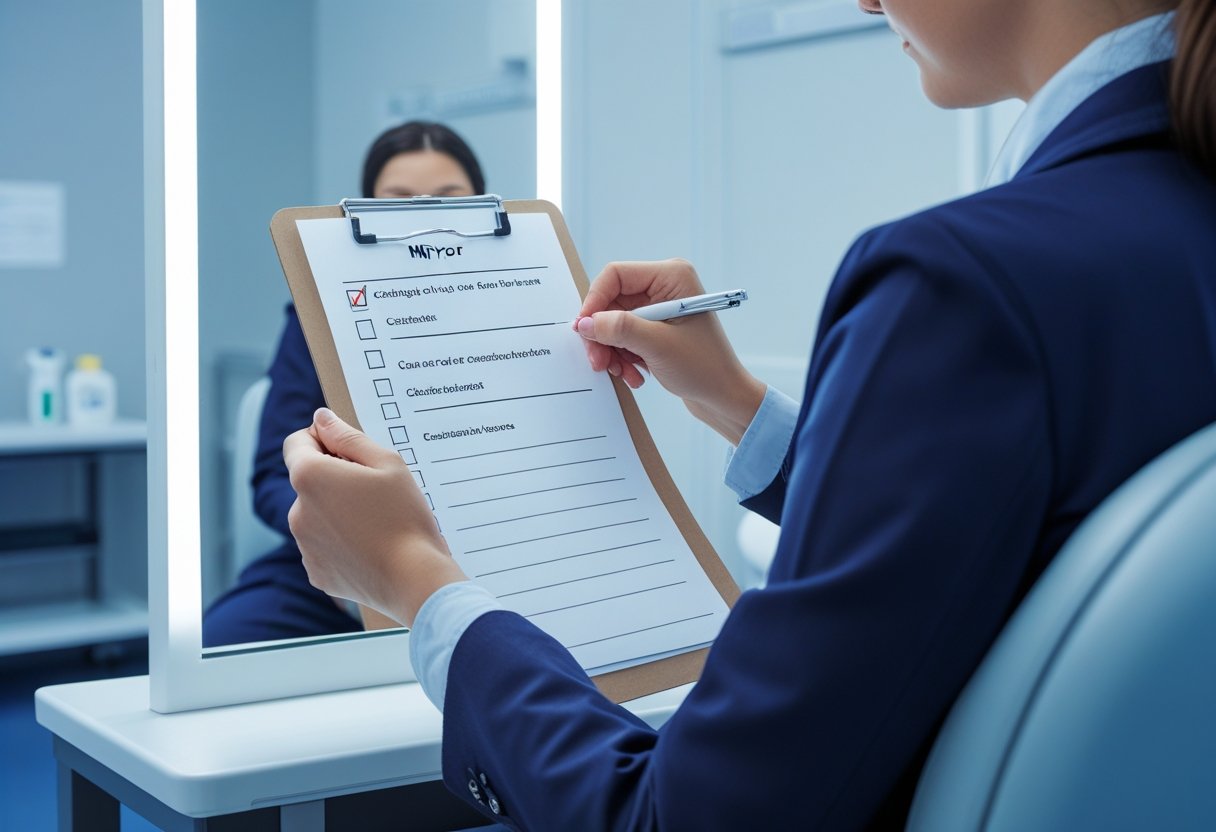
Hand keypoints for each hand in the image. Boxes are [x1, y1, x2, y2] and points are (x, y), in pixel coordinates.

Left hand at [283, 408, 466, 626]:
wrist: (415, 579)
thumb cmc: (405, 516)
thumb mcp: (387, 463)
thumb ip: (348, 436)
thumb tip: (321, 419)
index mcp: (310, 477)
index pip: (296, 443)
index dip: (322, 439)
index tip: (350, 450)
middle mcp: (297, 511)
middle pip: (310, 481)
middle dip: (336, 478)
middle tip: (378, 491)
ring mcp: (304, 546)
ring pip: (317, 514)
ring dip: (339, 511)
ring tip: (378, 522)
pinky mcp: (316, 572)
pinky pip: (324, 546)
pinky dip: (342, 542)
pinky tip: (372, 546)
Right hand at [575, 258, 765, 443]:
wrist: (724, 398)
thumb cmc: (705, 368)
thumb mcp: (657, 346)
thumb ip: (619, 329)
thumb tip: (584, 323)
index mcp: (671, 277)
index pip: (616, 275)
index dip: (595, 301)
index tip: (583, 329)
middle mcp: (665, 287)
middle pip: (612, 301)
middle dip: (603, 334)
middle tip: (599, 361)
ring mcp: (660, 308)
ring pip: (614, 322)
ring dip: (612, 350)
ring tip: (623, 373)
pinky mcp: (656, 328)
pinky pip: (624, 336)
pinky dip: (622, 356)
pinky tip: (634, 374)